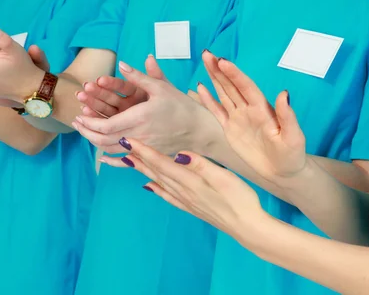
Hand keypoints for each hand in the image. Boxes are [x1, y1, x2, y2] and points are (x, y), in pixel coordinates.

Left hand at [72, 55, 220, 166]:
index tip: (78, 116)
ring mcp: (142, 148)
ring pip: (111, 151)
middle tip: (75, 123)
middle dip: (86, 132)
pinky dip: (110, 159)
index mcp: (140, 118)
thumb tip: (121, 64)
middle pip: (104, 140)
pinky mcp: (147, 154)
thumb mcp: (161, 87)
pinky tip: (102, 158)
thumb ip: (139, 77)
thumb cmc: (182, 106)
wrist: (200, 130)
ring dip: (94, 142)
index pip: (107, 126)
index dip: (89, 123)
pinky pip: (124, 160)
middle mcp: (139, 135)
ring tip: (84, 132)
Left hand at [121, 137, 266, 240]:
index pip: (161, 162)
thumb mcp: (224, 177)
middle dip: (137, 158)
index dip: (143, 150)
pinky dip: (156, 189)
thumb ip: (200, 165)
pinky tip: (149, 187)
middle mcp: (183, 191)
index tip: (127, 140)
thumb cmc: (240, 200)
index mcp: (190, 180)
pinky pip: (168, 196)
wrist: (247, 228)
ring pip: (158, 182)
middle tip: (120, 147)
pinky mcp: (191, 208)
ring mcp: (186, 200)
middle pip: (155, 172)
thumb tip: (178, 153)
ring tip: (128, 161)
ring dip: (143, 171)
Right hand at [197, 51, 306, 180]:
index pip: (246, 87)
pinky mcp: (230, 129)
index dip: (234, 74)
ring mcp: (238, 118)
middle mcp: (248, 109)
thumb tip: (283, 94)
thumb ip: (287, 116)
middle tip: (207, 53)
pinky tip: (200, 88)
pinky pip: (218, 112)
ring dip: (214, 78)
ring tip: (205, 61)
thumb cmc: (292, 155)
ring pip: (224, 93)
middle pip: (231, 85)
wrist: (283, 173)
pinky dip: (209, 100)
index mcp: (262, 109)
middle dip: (219, 69)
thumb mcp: (293, 136)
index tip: (223, 61)